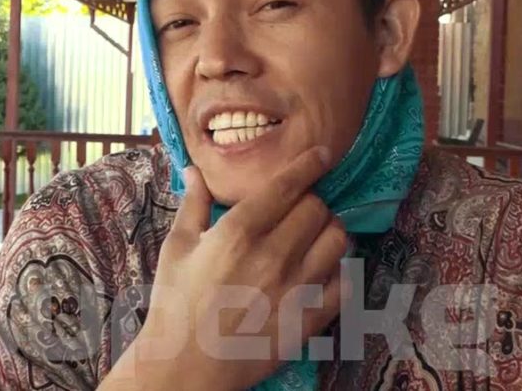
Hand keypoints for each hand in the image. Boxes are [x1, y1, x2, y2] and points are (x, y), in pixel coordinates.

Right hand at [101, 146, 349, 389]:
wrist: (187, 367)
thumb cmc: (176, 304)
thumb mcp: (177, 248)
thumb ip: (193, 205)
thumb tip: (194, 170)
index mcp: (239, 232)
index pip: (288, 185)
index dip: (310, 164)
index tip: (322, 155)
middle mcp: (273, 256)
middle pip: (317, 208)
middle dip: (309, 203)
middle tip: (297, 212)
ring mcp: (296, 289)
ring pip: (338, 239)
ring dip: (328, 232)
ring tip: (313, 237)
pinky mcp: (310, 319)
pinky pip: (345, 282)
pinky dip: (339, 270)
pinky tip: (322, 270)